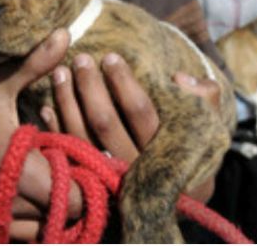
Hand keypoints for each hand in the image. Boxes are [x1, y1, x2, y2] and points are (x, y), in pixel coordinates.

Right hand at [0, 29, 75, 242]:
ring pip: (39, 235)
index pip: (70, 197)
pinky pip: (13, 241)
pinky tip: (25, 201)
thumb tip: (67, 33)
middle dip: (69, 198)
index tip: (81, 162)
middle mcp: (3, 200)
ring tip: (48, 187)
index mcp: (15, 165)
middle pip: (59, 218)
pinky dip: (26, 227)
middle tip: (68, 174)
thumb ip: (36, 63)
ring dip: (49, 216)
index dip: (83, 182)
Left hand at [40, 52, 221, 202]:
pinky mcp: (90, 182)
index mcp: (162, 149)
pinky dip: (55, 128)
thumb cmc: (192, 149)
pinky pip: (67, 153)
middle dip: (90, 86)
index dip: (123, 82)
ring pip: (81, 136)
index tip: (111, 56)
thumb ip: (206, 98)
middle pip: (104, 122)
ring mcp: (108, 177)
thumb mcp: (209, 125)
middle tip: (81, 59)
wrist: (180, 199)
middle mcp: (133, 166)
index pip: (139, 111)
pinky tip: (47, 105)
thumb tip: (180, 77)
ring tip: (60, 72)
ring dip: (68, 102)